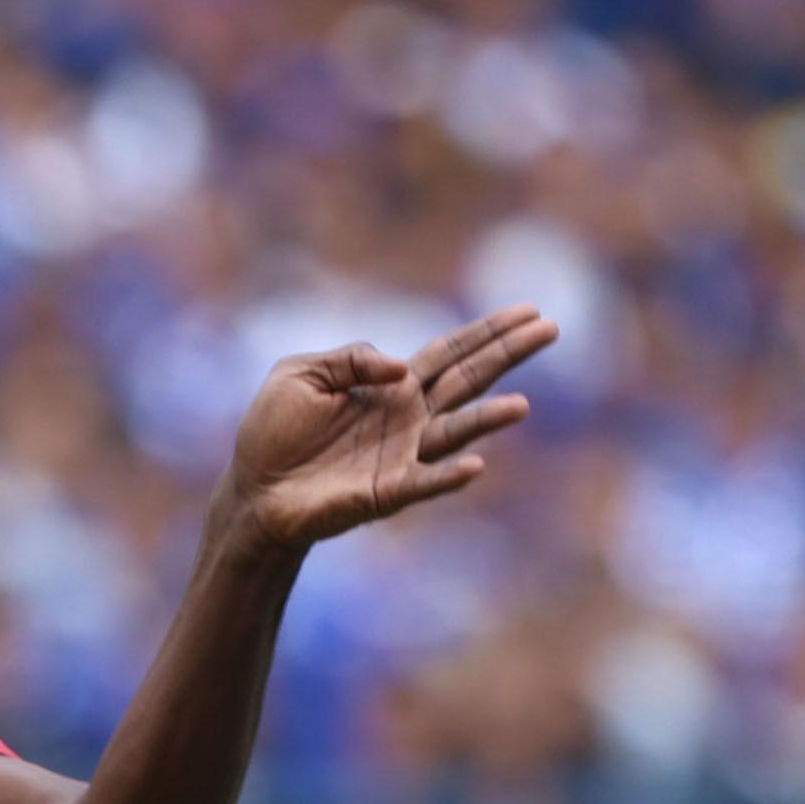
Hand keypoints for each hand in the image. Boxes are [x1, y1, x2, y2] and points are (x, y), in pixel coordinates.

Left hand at [221, 305, 559, 549]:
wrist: (253, 489)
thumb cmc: (274, 431)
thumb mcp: (302, 375)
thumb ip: (350, 360)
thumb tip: (401, 366)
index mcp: (391, 386)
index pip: (449, 352)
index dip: (487, 332)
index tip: (529, 311)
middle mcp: (408, 418)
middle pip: (468, 380)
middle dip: (507, 354)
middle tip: (552, 329)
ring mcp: (402, 456)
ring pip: (456, 431)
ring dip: (488, 420)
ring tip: (521, 405)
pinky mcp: (386, 491)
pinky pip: (425, 482)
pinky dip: (450, 475)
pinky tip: (477, 466)